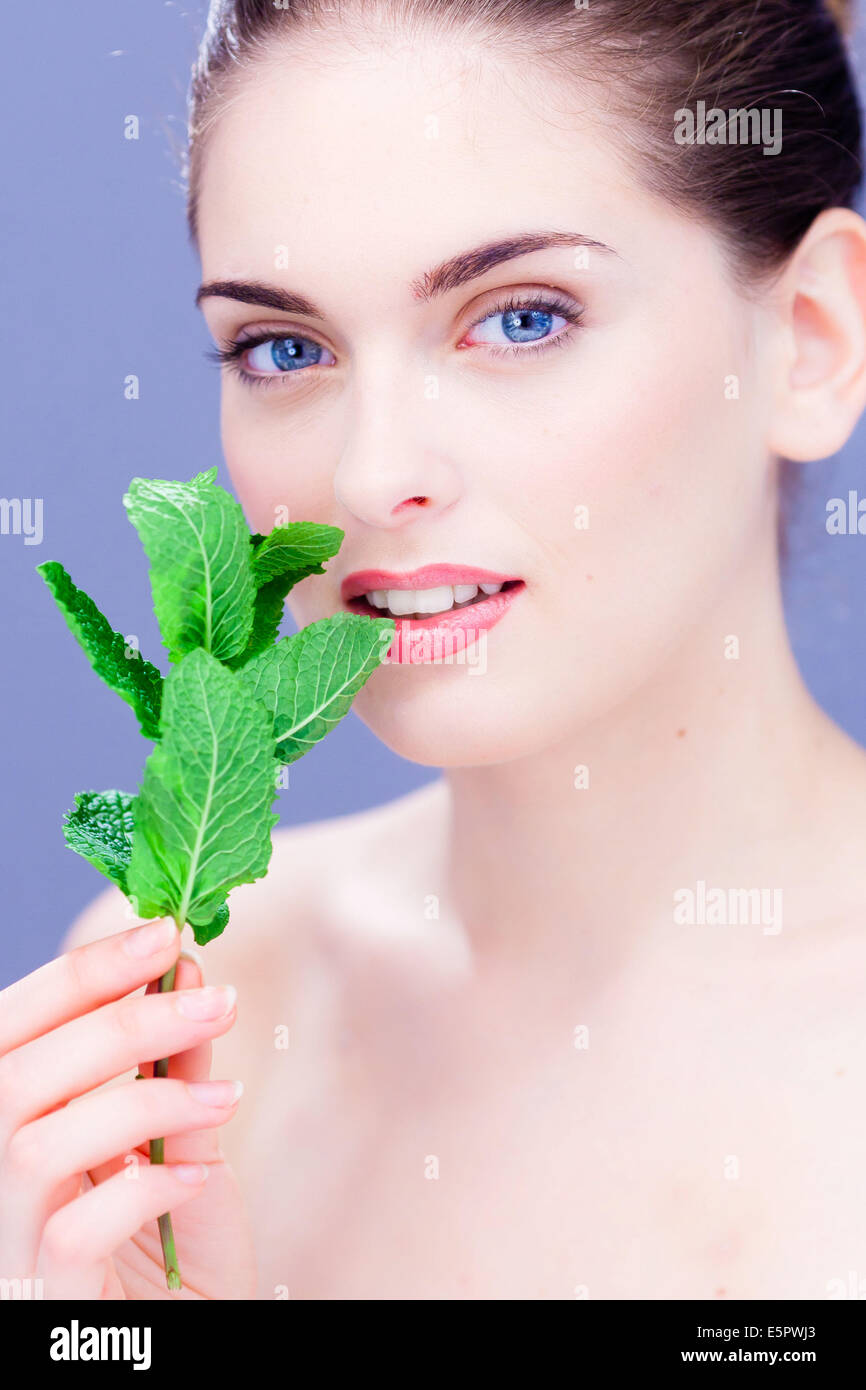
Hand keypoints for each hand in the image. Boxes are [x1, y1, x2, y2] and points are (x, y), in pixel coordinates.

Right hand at [0, 916, 255, 1298]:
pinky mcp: (46, 1298)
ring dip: (143, 1101)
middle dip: (123, 1024)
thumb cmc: (172, 1241)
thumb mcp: (177, 1138)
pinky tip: (197, 1178)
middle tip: (215, 1002)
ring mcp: (8, 1239)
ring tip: (224, 1098)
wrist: (184, 1337)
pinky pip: (72, 1232)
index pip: (12, 1027)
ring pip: (35, 1147)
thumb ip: (174, 1064)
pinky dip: (143, 1190)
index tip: (162, 932)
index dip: (83, 973)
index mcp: (10, 1121)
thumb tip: (187, 971)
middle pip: (18, 1076)